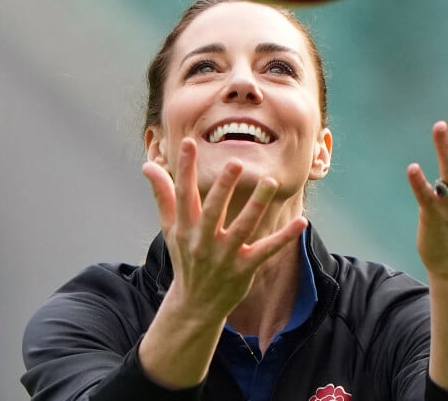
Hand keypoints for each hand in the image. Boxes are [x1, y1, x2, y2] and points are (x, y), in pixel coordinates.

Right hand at [142, 137, 307, 320]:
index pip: (183, 194)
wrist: (194, 304)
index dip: (185, 168)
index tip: (189, 142)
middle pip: (214, 210)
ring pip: (243, 227)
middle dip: (224, 187)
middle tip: (236, 162)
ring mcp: (224, 256)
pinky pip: (266, 250)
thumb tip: (147, 166)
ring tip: (270, 182)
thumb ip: (163, 195)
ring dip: (257, 205)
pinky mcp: (244, 269)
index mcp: (185, 227)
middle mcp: (203, 241)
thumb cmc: (185, 257)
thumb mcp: (170, 228)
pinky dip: (283, 237)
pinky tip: (301, 221)